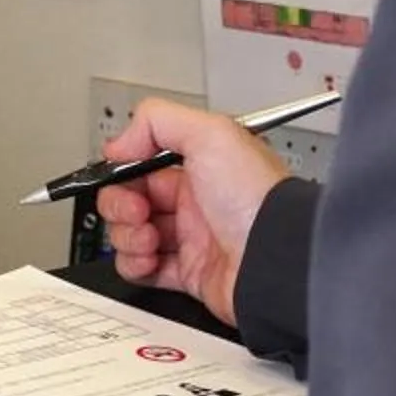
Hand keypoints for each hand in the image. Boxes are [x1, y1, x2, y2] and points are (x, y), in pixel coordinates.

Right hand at [94, 98, 291, 324]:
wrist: (276, 258)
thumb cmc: (257, 198)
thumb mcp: (210, 134)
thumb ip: (157, 121)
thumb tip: (120, 142)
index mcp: (200, 166)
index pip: (143, 164)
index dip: (124, 171)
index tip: (120, 175)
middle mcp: (194, 202)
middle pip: (131, 200)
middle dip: (120, 205)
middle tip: (136, 211)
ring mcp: (191, 239)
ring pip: (132, 235)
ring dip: (127, 238)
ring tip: (148, 239)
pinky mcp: (189, 274)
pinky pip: (145, 270)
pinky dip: (136, 266)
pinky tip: (149, 260)